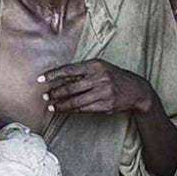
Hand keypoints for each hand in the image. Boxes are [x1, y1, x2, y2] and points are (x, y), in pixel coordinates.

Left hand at [39, 60, 153, 114]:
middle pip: (70, 86)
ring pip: (76, 100)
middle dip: (55, 92)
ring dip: (61, 104)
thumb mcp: (100, 68)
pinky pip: (84, 108)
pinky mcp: (105, 105)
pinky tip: (64, 110)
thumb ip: (82, 71)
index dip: (53, 75)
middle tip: (44, 97)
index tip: (40, 79)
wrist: (135, 89)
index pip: (69, 69)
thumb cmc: (113, 77)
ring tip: (51, 106)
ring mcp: (103, 92)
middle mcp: (99, 77)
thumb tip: (59, 77)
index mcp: (95, 65)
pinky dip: (72, 110)